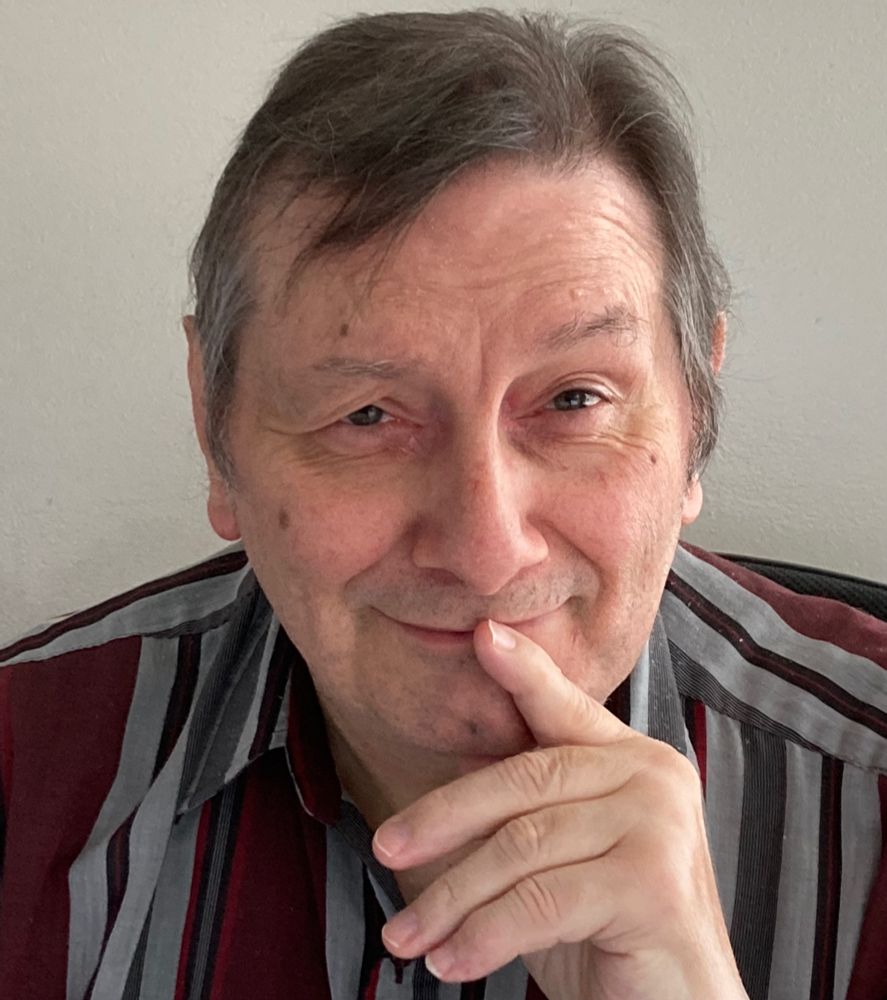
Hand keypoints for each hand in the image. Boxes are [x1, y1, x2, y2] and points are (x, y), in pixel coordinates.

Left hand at [372, 620, 747, 999]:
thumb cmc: (610, 935)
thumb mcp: (557, 861)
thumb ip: (523, 813)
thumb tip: (442, 779)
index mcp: (631, 758)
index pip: (563, 706)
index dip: (522, 670)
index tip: (481, 634)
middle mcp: (654, 775)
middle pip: (524, 779)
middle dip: (443, 817)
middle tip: (386, 849)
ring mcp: (661, 824)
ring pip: (522, 846)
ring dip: (453, 898)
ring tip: (409, 939)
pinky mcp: (655, 883)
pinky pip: (542, 900)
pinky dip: (487, 934)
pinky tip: (455, 962)